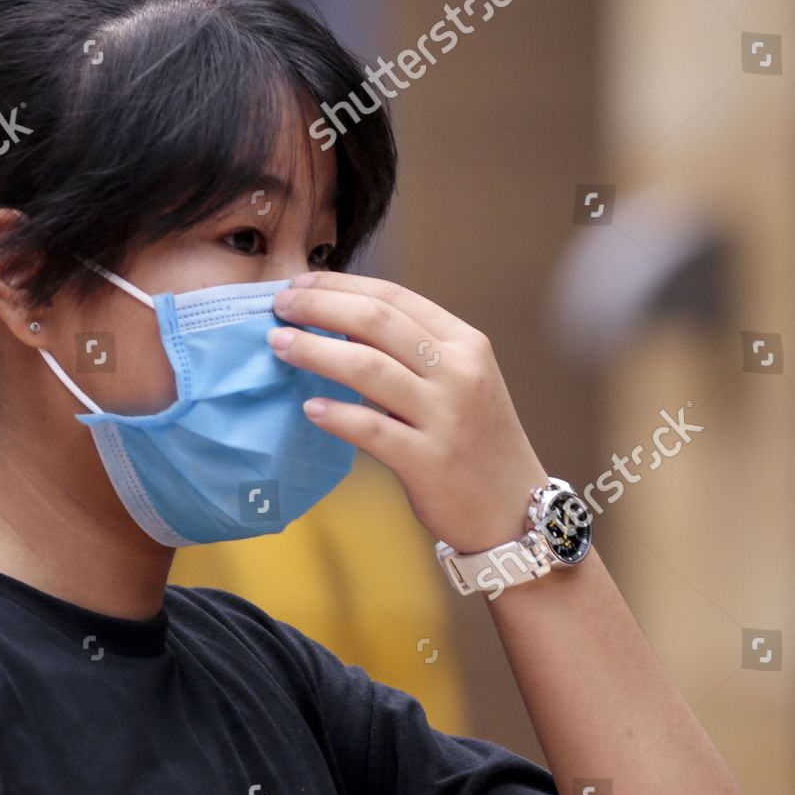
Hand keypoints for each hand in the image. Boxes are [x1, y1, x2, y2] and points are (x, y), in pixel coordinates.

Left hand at [268, 271, 546, 553]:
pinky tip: (308, 408)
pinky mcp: (430, 461)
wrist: (515, 510)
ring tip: (279, 345)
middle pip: (375, 322)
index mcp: (465, 343)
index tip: (299, 283)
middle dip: (319, 307)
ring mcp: (446, 416)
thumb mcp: (458, 381)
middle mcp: (459, 372)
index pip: (394, 297)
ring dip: (315, 351)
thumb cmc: (474, 441)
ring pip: (367, 368)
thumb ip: (412, 351)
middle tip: (280, 306)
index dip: (340, 286)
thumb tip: (339, 321)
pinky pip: (371, 430)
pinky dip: (336, 415)